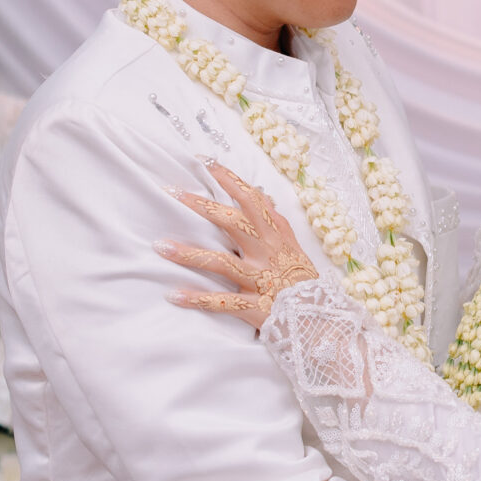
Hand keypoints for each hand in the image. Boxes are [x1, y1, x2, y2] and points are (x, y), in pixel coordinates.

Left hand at [159, 161, 319, 331]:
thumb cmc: (303, 282)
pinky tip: (173, 294)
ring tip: (160, 246)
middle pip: (232, 223)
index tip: (205, 161)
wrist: (319, 319)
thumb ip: (276, 221)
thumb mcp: (294, 247)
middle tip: (173, 192)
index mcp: (275, 236)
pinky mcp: (254, 307)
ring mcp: (259, 280)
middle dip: (202, 206)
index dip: (229, 179)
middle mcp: (266, 254)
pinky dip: (197, 300)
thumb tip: (262, 193)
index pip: (252, 199)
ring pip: (221, 263)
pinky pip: (221, 303)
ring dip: (189, 254)